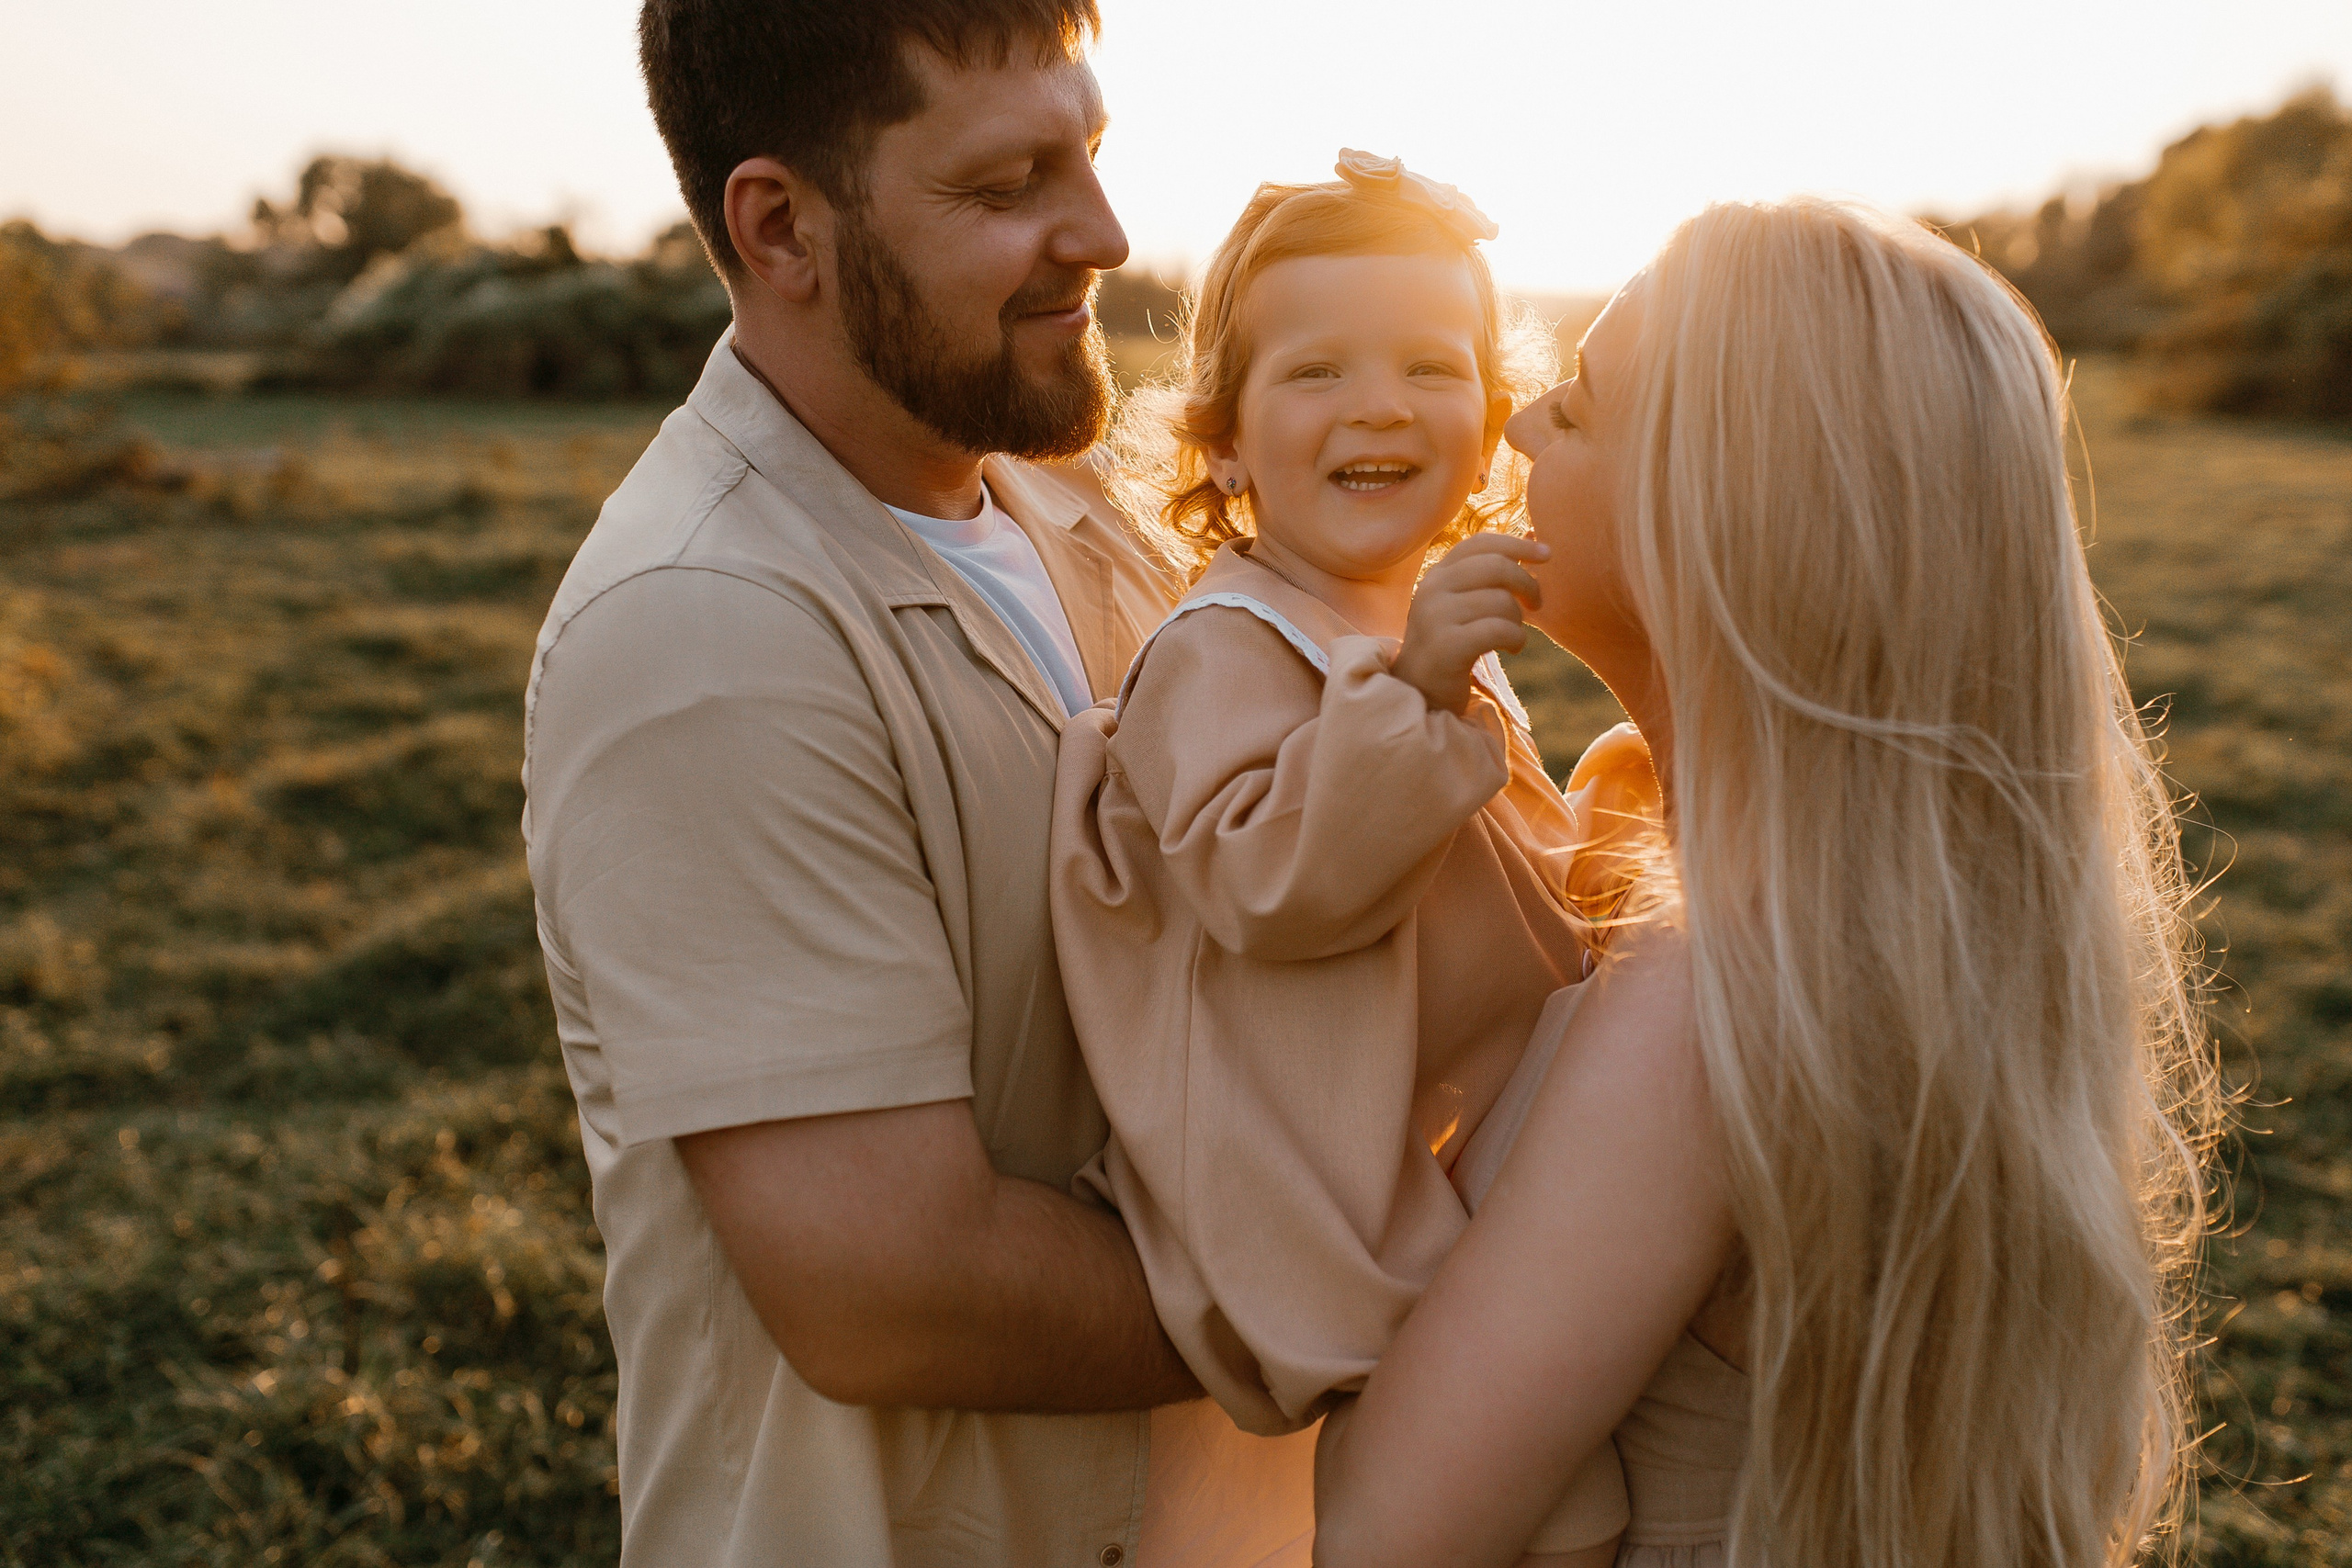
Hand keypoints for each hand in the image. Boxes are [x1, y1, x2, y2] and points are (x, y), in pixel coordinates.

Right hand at [1390, 533, 1549, 712]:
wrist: (1419, 690)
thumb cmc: (1451, 643)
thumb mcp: (1464, 602)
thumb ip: (1490, 574)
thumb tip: (1535, 537)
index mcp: (1438, 574)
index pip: (1480, 543)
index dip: (1517, 545)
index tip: (1547, 555)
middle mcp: (1432, 588)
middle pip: (1496, 566)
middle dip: (1528, 583)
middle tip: (1537, 604)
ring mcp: (1435, 616)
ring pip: (1501, 601)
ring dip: (1519, 620)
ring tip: (1514, 635)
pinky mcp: (1446, 645)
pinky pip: (1498, 630)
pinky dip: (1516, 639)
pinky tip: (1512, 648)